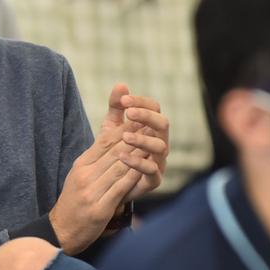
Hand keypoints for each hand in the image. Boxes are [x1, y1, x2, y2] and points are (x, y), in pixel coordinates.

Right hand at [50, 85, 168, 253]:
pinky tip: (145, 170)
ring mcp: (91, 192)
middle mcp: (84, 175)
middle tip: (152, 127)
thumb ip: (96, 156)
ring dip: (138, 155)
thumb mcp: (80, 173)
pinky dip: (133, 177)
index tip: (140, 120)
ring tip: (153, 145)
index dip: (123, 129)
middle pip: (113, 152)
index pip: (103, 141)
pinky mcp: (99, 209)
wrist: (61, 230)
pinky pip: (119, 189)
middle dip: (135, 138)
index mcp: (80, 165)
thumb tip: (113, 138)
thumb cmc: (74, 200)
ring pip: (119, 168)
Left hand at [99, 83, 168, 202]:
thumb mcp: (111, 127)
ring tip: (125, 136)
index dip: (141, 102)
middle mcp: (159, 142)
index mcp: (151, 127)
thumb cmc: (114, 151)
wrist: (107, 184)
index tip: (124, 100)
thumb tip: (121, 85)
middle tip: (129, 113)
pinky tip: (121, 156)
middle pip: (163, 124)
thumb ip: (116, 108)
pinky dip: (138, 163)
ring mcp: (158, 162)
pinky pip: (152, 171)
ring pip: (161, 146)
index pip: (154, 108)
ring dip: (143, 139)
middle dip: (147, 116)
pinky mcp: (153, 181)